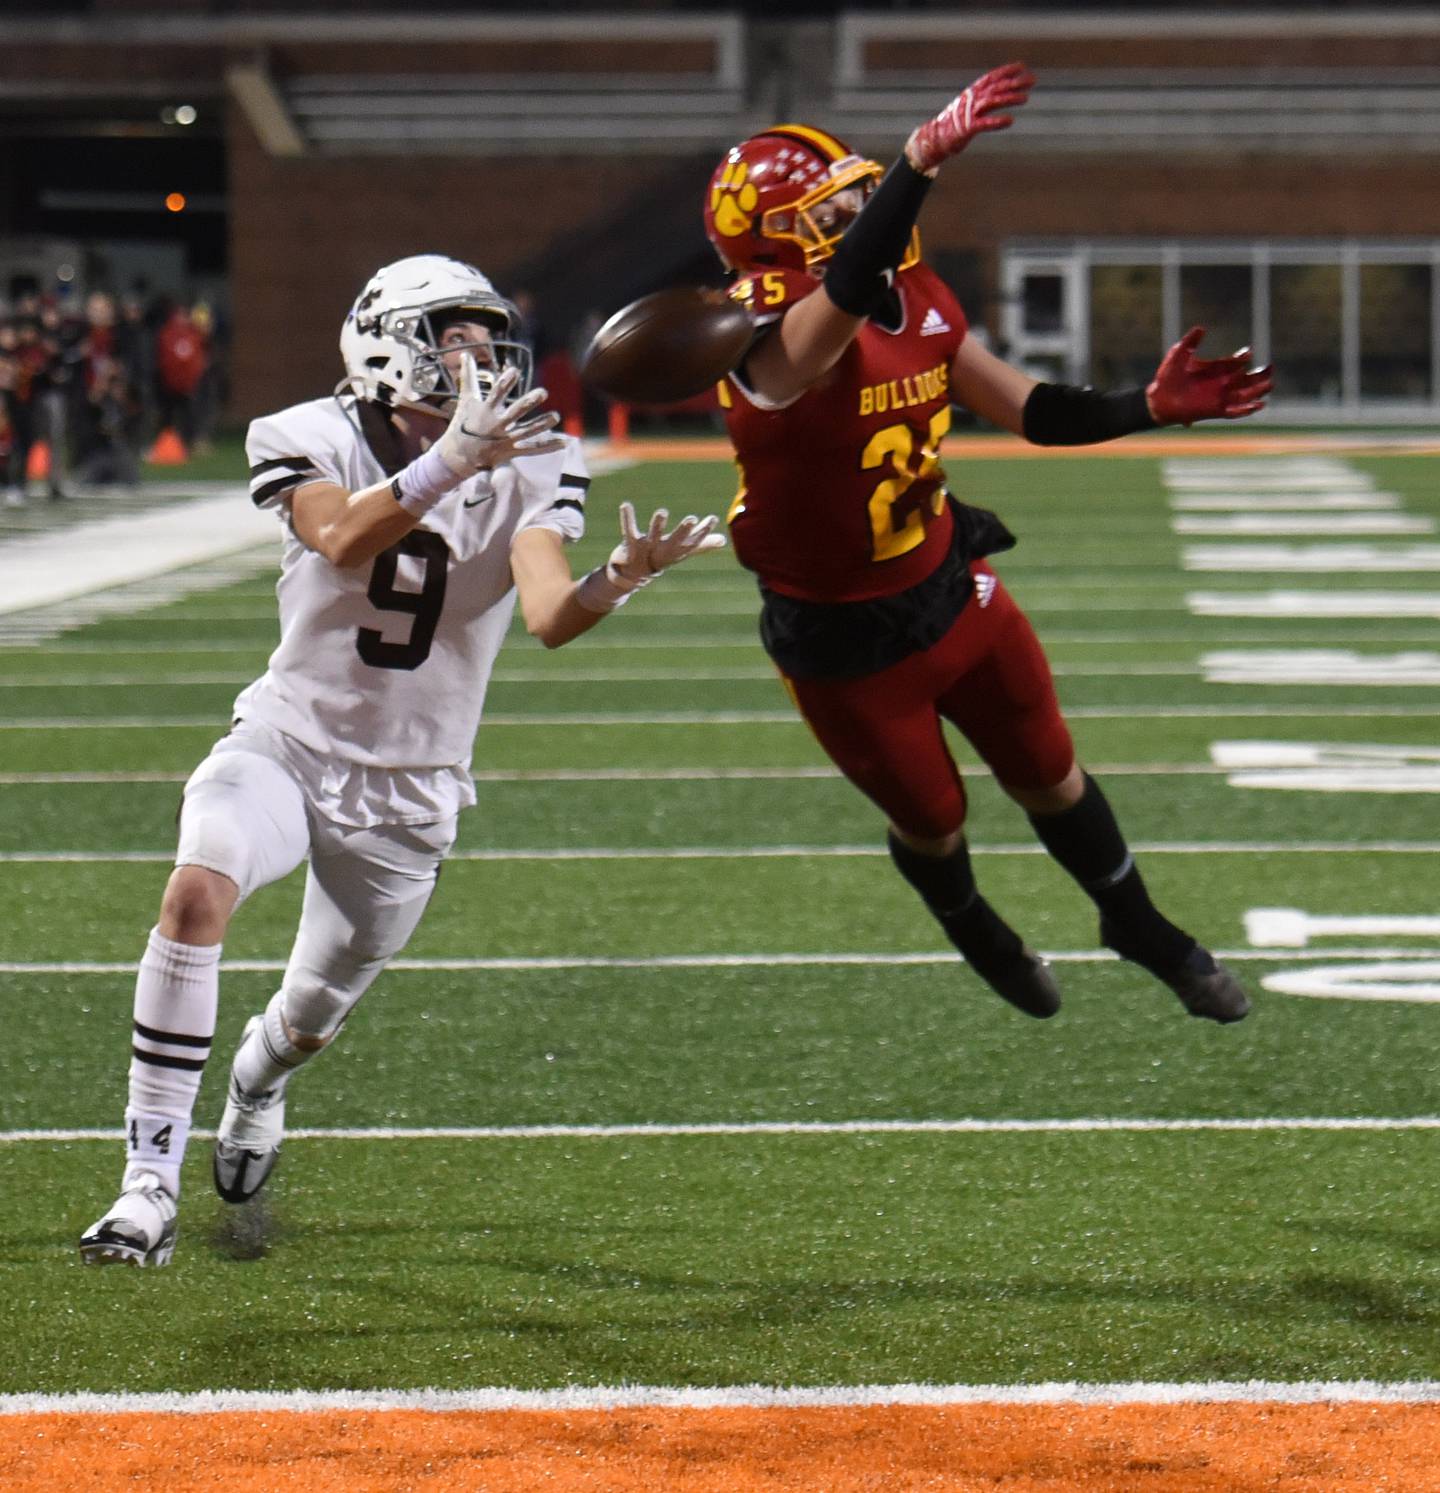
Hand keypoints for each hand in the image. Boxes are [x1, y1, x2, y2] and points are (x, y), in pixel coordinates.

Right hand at [435, 355, 563, 474]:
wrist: (459, 456)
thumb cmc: (463, 423)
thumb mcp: (466, 399)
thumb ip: (469, 377)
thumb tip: (466, 354)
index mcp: (485, 410)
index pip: (496, 394)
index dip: (505, 383)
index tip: (515, 371)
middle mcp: (496, 425)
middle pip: (515, 413)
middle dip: (528, 403)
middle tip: (543, 392)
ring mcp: (505, 440)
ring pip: (526, 432)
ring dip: (542, 424)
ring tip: (556, 416)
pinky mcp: (511, 451)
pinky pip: (532, 448)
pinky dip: (548, 446)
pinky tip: (563, 441)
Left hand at [605, 501, 726, 592]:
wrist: (632, 575)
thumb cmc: (660, 558)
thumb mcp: (682, 550)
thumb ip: (701, 544)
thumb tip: (723, 540)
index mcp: (676, 550)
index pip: (692, 541)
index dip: (703, 531)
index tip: (712, 518)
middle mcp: (663, 550)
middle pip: (675, 541)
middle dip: (683, 531)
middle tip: (692, 519)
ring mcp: (646, 548)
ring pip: (653, 536)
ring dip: (657, 525)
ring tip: (662, 511)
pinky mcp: (630, 545)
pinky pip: (629, 530)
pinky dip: (627, 518)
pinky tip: (626, 505)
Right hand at [905, 62, 1034, 174]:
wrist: (936, 138)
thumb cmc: (955, 123)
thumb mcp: (969, 106)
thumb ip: (984, 98)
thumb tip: (1001, 90)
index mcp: (972, 92)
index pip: (992, 77)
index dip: (1007, 71)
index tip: (1022, 67)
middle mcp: (972, 99)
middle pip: (996, 88)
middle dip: (1015, 83)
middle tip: (1032, 80)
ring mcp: (969, 113)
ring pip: (993, 102)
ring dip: (1010, 99)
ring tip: (1026, 98)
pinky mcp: (967, 129)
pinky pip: (984, 124)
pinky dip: (997, 122)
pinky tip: (1009, 121)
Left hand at [1145, 327, 1273, 426]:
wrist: (1158, 399)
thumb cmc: (1167, 377)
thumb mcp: (1178, 355)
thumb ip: (1190, 342)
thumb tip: (1201, 328)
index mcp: (1214, 369)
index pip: (1234, 363)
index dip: (1242, 358)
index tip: (1247, 353)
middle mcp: (1219, 383)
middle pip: (1246, 379)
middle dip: (1259, 374)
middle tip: (1270, 368)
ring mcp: (1218, 397)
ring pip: (1244, 394)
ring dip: (1258, 390)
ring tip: (1270, 384)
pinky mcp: (1215, 410)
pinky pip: (1235, 411)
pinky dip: (1247, 409)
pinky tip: (1260, 405)